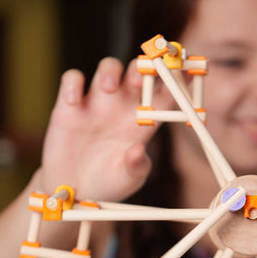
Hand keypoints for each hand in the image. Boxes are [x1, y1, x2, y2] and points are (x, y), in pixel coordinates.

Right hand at [39, 58, 166, 201]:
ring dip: (110, 71)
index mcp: (145, 120)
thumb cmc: (110, 182)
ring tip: (109, 88)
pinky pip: (72, 79)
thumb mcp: (127, 180)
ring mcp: (98, 102)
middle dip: (143, 67)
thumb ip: (136, 167)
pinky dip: (73, 84)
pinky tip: (74, 102)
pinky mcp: (69, 105)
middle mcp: (124, 105)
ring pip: (108, 68)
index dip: (177, 80)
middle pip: (138, 72)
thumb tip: (138, 152)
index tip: (187, 70)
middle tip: (141, 76)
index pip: (166, 93)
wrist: (76, 190)